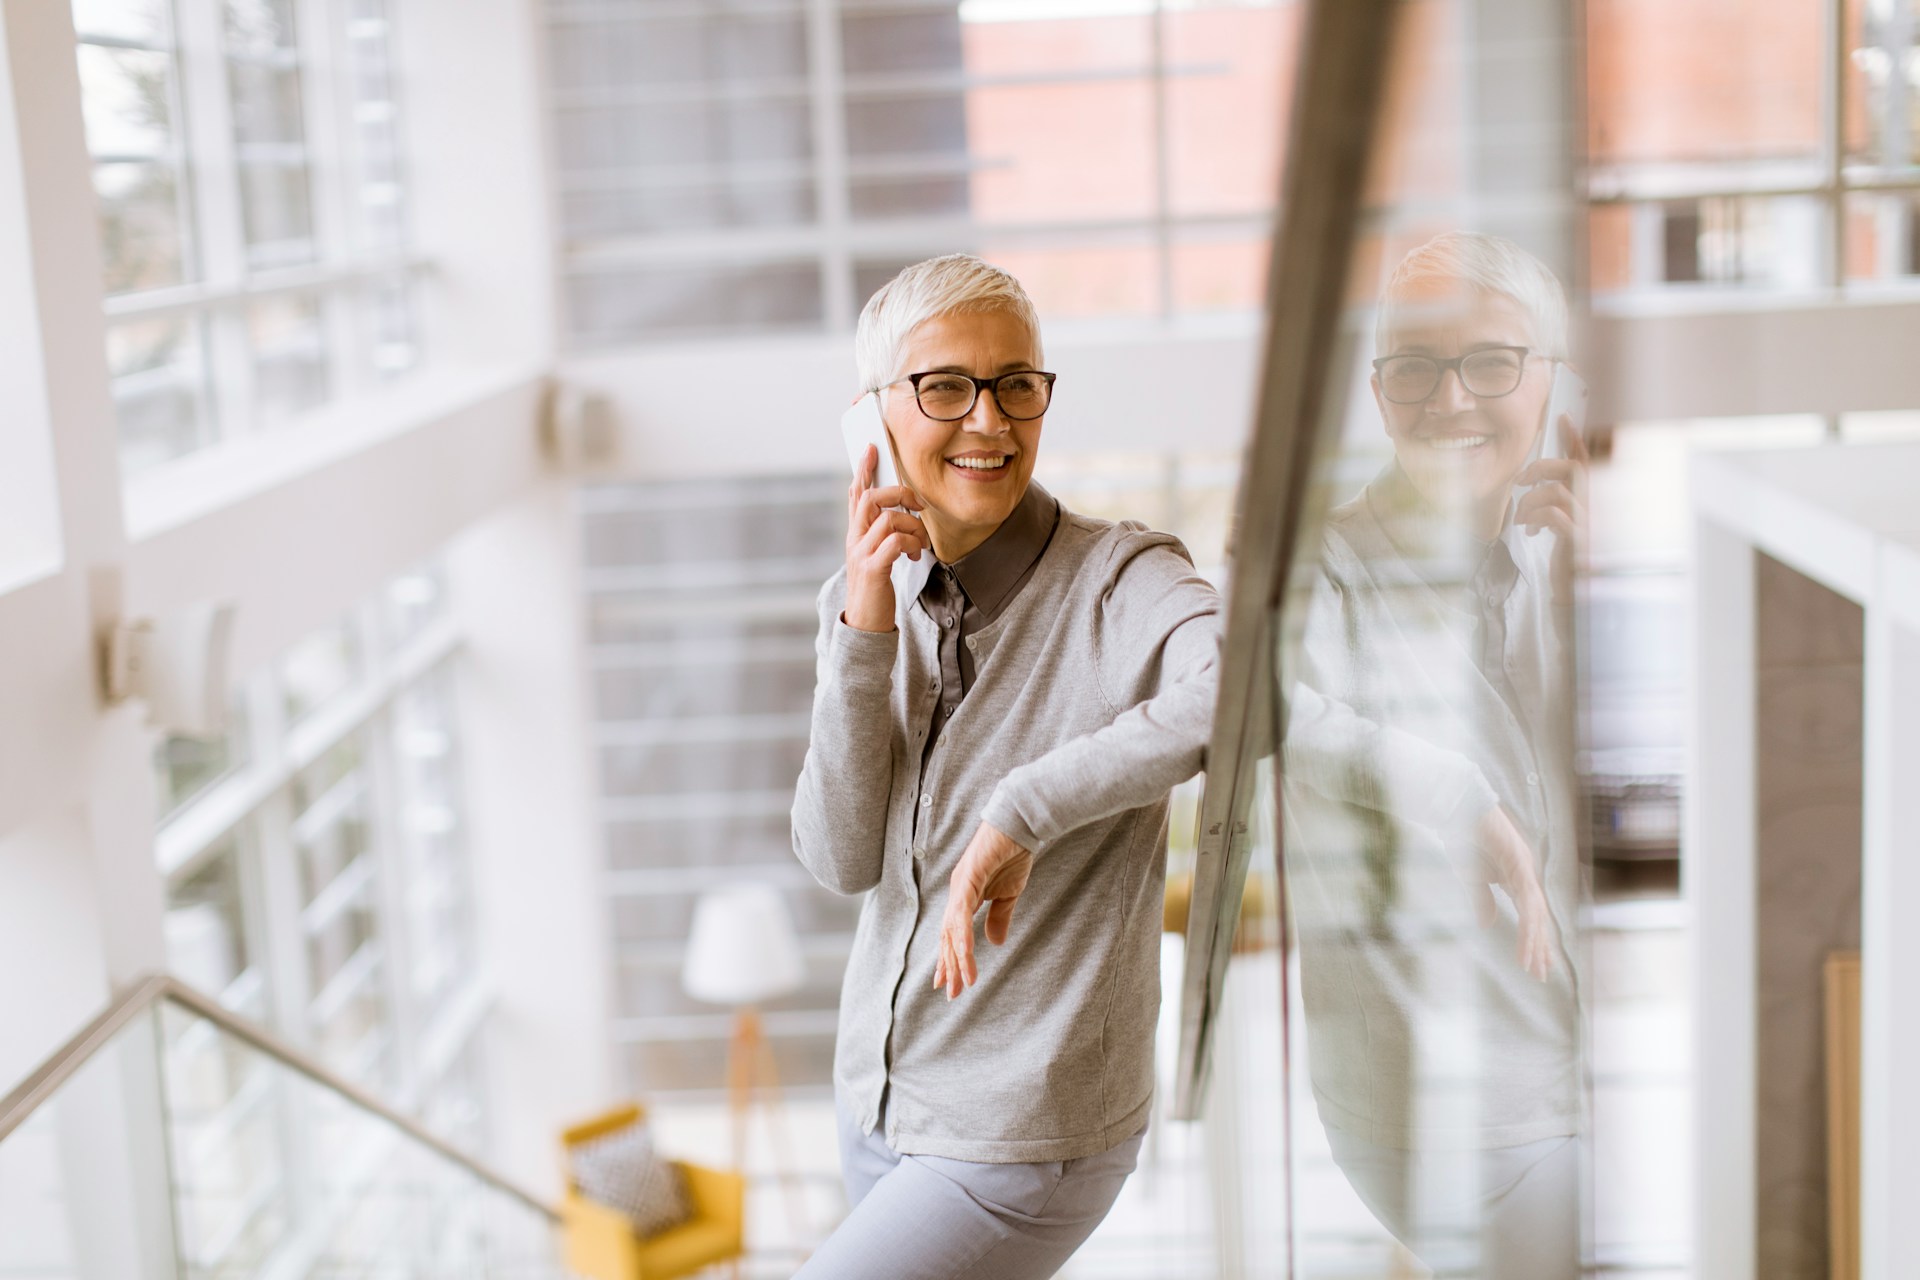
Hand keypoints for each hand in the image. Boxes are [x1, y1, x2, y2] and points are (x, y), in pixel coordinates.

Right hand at [843, 443, 928, 632]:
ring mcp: (861, 553)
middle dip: (899, 493)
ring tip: (921, 543)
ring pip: (887, 519)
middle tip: (918, 504)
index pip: (856, 493)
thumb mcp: (875, 554)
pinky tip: (914, 555)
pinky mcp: (873, 568)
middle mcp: (854, 539)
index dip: (863, 469)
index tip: (871, 447)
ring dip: (913, 526)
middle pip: (870, 498)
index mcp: (856, 533)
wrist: (865, 622)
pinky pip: (895, 542)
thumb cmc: (875, 586)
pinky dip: (911, 544)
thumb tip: (897, 510)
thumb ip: (881, 532)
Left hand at [933, 822, 1033, 998]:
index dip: (949, 959)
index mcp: (965, 897)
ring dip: (957, 958)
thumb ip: (999, 917)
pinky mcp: (968, 878)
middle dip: (949, 966)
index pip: (951, 934)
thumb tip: (994, 943)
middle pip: (947, 936)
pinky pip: (962, 912)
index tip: (947, 984)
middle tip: (950, 993)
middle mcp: (957, 893)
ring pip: (952, 929)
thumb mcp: (1008, 894)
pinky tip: (965, 953)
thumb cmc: (1013, 854)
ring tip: (961, 982)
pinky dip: (962, 934)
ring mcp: (960, 885)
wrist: (1020, 826)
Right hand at [1472, 805, 1556, 980]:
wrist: (1454, 810)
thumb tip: (1488, 924)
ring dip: (1534, 941)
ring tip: (1532, 966)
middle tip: (1540, 975)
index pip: (1531, 914)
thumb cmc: (1461, 838)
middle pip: (1539, 917)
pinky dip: (1528, 922)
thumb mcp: (1471, 879)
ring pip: (1536, 912)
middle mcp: (1526, 873)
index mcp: (1516, 877)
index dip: (1533, 939)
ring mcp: (1525, 866)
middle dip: (1540, 947)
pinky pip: (1527, 899)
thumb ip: (1482, 901)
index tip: (1534, 965)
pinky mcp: (1519, 862)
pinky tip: (1529, 942)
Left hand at [1513, 414, 1589, 602]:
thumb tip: (1536, 483)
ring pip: (1556, 491)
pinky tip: (1533, 531)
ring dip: (1530, 502)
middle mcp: (1600, 505)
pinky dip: (1535, 518)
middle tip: (1521, 481)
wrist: (1578, 590)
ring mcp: (1593, 521)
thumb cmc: (1570, 555)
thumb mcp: (1564, 522)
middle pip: (1571, 468)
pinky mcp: (1581, 539)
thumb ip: (1558, 500)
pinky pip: (1553, 515)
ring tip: (1523, 519)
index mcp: (1596, 497)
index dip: (1575, 437)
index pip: (1587, 460)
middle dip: (1541, 468)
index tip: (1562, 416)